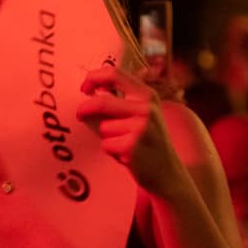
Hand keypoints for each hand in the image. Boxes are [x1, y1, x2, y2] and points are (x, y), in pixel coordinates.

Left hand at [77, 67, 184, 195]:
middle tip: (79, 115)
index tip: (84, 88)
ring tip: (124, 145)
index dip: (94, 77)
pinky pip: (106, 145)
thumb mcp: (142, 115)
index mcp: (146, 95)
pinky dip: (111, 152)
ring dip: (107, 138)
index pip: (114, 74)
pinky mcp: (132, 146)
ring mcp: (140, 127)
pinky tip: (127, 156)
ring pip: (103, 127)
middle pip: (101, 102)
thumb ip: (121, 102)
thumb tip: (90, 92)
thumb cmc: (148, 143)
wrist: (168, 173)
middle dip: (85, 109)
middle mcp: (146, 108)